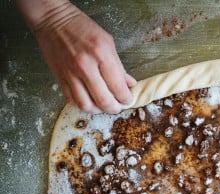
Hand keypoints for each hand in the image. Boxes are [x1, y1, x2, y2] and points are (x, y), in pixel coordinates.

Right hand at [16, 0, 135, 113]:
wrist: (52, 20)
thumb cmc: (82, 28)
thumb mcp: (107, 42)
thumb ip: (119, 66)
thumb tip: (129, 84)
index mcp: (101, 55)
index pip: (118, 87)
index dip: (126, 98)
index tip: (127, 99)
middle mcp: (86, 66)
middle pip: (103, 100)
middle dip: (114, 108)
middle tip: (117, 106)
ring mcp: (71, 73)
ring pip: (86, 105)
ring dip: (98, 110)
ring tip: (103, 106)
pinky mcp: (60, 77)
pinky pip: (72, 100)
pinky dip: (82, 105)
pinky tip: (89, 102)